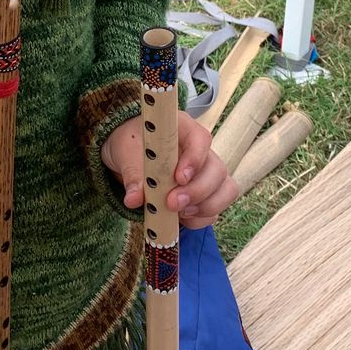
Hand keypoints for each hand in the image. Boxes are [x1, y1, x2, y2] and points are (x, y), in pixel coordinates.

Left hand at [101, 111, 237, 225]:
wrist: (129, 158)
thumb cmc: (131, 145)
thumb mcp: (125, 153)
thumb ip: (133, 174)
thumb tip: (134, 199)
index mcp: (184, 130)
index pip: (201, 140)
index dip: (195, 160)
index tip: (179, 178)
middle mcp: (202, 152)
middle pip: (217, 170)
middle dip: (198, 191)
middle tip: (173, 203)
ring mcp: (206, 174)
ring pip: (225, 190)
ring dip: (205, 207)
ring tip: (179, 214)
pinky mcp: (205, 195)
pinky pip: (215, 209)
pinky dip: (201, 218)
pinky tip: (181, 219)